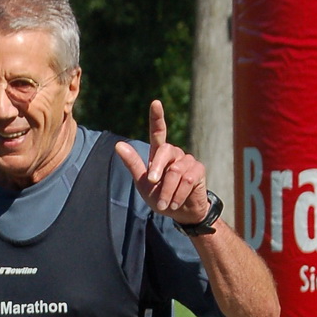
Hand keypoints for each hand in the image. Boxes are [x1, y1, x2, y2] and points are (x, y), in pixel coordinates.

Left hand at [115, 100, 209, 224]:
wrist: (180, 214)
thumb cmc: (160, 197)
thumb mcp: (143, 183)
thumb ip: (133, 164)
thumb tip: (118, 144)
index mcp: (159, 154)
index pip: (158, 132)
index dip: (157, 117)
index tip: (155, 103)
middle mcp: (174, 154)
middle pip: (165, 151)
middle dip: (157, 169)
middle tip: (152, 184)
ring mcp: (188, 160)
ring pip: (175, 171)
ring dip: (167, 191)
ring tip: (165, 204)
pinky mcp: (198, 170)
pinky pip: (187, 180)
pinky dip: (178, 194)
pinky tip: (175, 202)